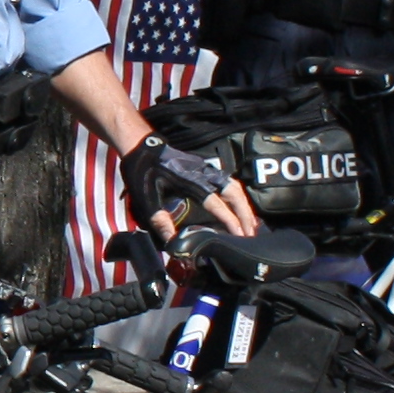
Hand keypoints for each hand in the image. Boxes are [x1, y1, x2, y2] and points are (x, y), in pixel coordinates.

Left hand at [122, 137, 243, 235]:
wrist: (142, 149)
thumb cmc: (143, 174)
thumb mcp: (147, 199)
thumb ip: (161, 221)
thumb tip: (173, 244)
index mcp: (191, 181)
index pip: (217, 204)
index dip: (230, 220)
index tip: (240, 235)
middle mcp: (204, 174)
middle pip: (234, 193)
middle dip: (245, 214)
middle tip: (251, 234)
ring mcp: (207, 169)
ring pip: (234, 186)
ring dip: (244, 205)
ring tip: (250, 224)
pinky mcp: (206, 168)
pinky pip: (229, 182)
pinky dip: (238, 196)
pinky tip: (240, 208)